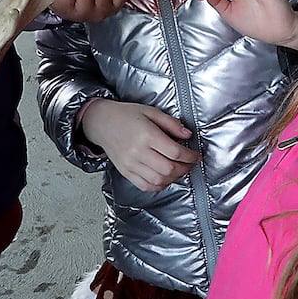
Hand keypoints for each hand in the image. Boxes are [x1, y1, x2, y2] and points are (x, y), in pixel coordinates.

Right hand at [80, 98, 198, 191]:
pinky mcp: (126, 172)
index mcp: (146, 135)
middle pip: (169, 169)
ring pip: (159, 180)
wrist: (101, 122)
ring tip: (178, 170)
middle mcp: (138, 152)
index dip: (190, 156)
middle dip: (185, 168)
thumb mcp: (150, 112)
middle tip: (190, 163)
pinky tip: (164, 177)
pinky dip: (159, 185)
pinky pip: (146, 186)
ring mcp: (130, 164)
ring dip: (174, 178)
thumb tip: (187, 134)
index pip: (175, 152)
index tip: (195, 155)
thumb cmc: (125, 115)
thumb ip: (171, 123)